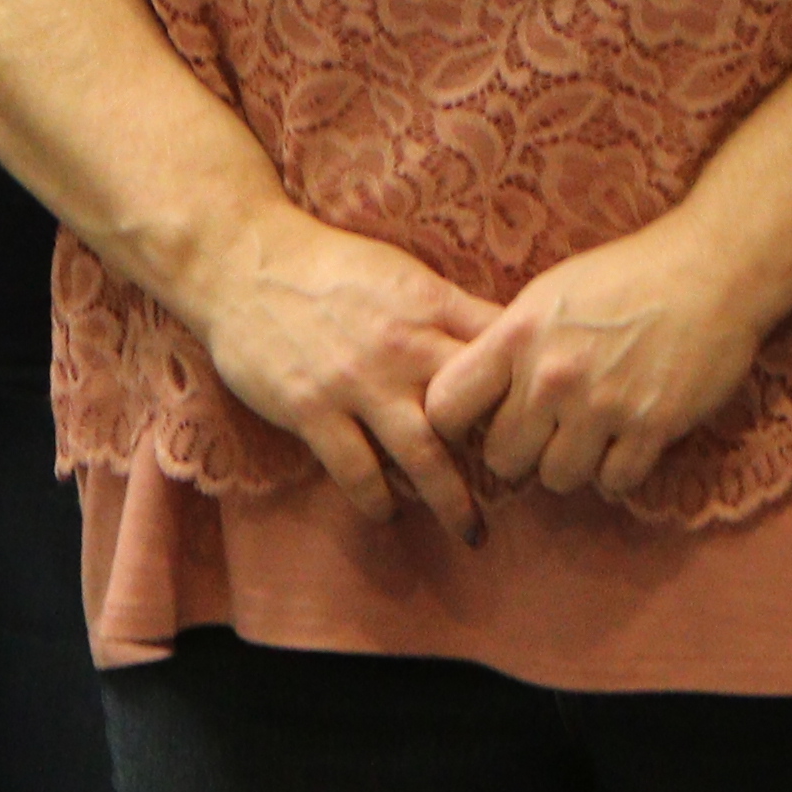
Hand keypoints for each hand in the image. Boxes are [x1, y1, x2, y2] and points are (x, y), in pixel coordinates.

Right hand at [167, 204, 499, 540]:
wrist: (245, 260)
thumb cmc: (328, 265)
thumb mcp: (401, 273)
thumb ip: (446, 310)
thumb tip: (501, 339)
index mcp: (429, 305)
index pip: (499, 348)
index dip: (528, 385)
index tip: (546, 419)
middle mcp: (402, 347)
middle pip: (471, 412)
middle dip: (504, 455)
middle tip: (525, 489)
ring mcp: (356, 382)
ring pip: (421, 454)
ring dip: (450, 499)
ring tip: (471, 531)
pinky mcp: (311, 409)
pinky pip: (356, 470)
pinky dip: (377, 500)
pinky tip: (388, 514)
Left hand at [426, 223, 774, 501]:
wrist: (711, 269)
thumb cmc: (628, 276)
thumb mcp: (551, 294)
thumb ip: (510, 344)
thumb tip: (478, 396)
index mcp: (518, 335)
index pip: (446, 407)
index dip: (457, 422)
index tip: (479, 419)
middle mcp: (552, 376)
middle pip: (501, 459)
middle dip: (522, 451)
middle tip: (546, 431)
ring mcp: (601, 406)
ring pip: (557, 479)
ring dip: (572, 464)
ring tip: (590, 433)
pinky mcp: (650, 428)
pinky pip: (614, 482)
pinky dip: (619, 470)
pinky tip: (627, 439)